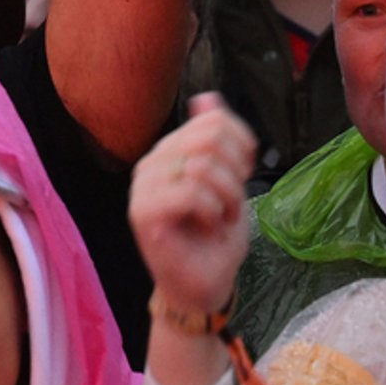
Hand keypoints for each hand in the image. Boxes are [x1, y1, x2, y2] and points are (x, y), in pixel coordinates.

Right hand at [130, 94, 257, 316]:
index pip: (213, 120)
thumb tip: (207, 98)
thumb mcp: (228, 181)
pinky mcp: (143, 214)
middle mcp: (151, 163)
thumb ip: (217, 141)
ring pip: (203, 166)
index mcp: (169, 151)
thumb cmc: (214, 238)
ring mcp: (143, 187)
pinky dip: (213, 212)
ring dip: (227, 197)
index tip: (241, 174)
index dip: (241, 145)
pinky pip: (192, 193)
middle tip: (232, 201)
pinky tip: (208, 225)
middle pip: (209, 138)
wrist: (202, 286)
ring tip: (221, 217)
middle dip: (235, 173)